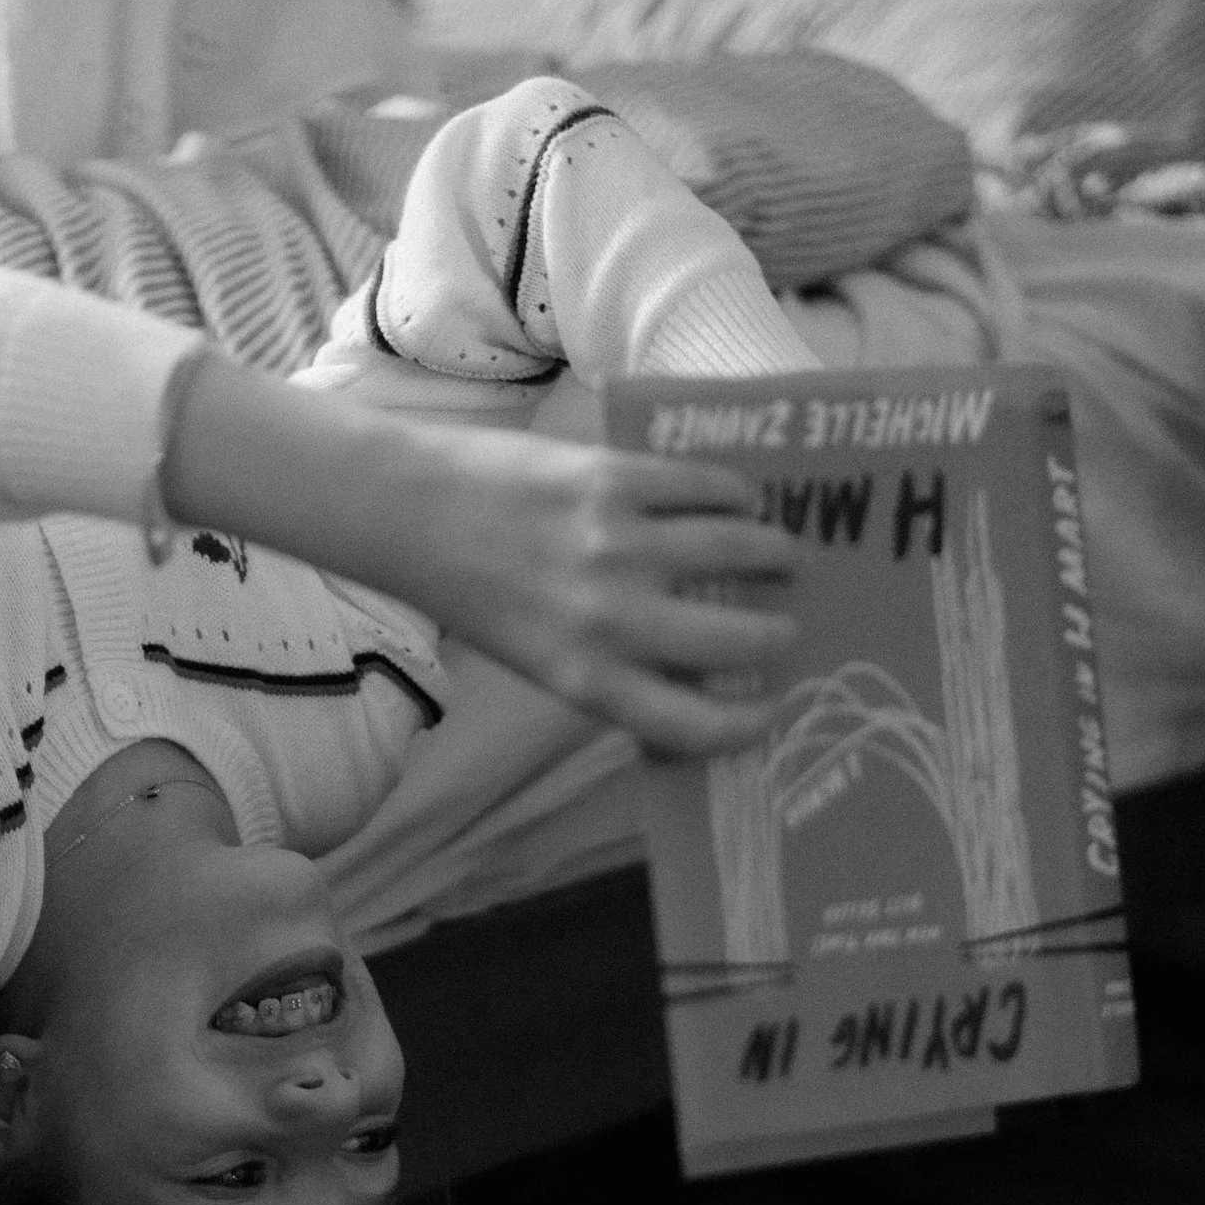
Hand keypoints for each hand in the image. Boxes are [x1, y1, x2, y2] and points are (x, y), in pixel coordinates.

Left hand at [394, 424, 798, 758]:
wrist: (418, 513)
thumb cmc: (477, 594)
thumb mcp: (538, 660)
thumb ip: (609, 672)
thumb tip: (691, 679)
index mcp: (585, 678)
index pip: (693, 724)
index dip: (745, 726)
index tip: (769, 712)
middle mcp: (610, 619)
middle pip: (734, 639)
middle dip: (776, 634)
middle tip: (785, 624)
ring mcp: (619, 544)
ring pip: (737, 550)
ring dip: (776, 554)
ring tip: (787, 554)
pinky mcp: (618, 479)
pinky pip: (707, 489)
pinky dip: (737, 498)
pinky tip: (744, 503)